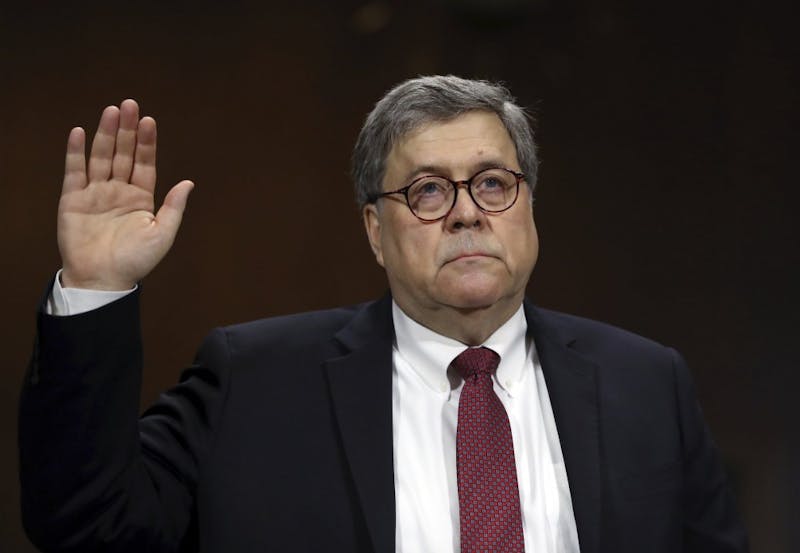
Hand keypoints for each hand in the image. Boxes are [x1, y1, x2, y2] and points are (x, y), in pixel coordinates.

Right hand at [58, 99, 193, 289]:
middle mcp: (118, 191)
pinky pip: (74, 171)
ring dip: (106, 134)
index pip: (144, 164)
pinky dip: (76, 152)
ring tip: (111, 111)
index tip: (149, 121)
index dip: (146, 143)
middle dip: (127, 130)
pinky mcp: (73, 199)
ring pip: (101, 157)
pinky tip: (80, 132)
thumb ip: (173, 207)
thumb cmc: (135, 261)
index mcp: (141, 198)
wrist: (103, 280)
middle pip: (123, 154)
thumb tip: (189, 183)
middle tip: (129, 104)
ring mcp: (95, 194)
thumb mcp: (162, 234)